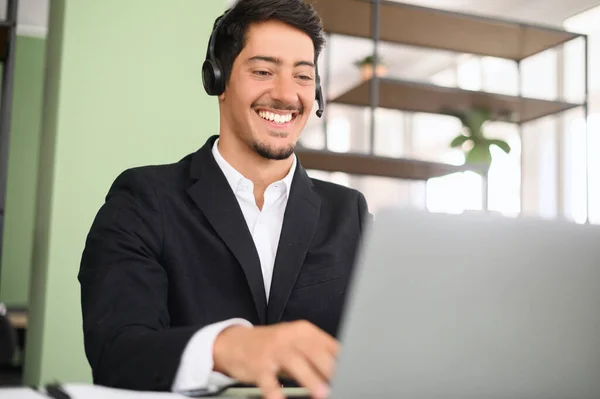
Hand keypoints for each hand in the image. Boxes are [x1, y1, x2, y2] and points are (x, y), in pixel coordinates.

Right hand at [212, 320, 338, 398]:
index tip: (354, 373)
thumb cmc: (272, 346)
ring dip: (310, 379)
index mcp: (303, 331)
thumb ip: (317, 354)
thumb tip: (342, 370)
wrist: (234, 343)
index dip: (342, 359)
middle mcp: (289, 338)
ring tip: (322, 394)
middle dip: (330, 368)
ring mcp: (273, 351)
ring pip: (295, 363)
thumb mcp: (295, 344)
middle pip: (314, 351)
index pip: (328, 344)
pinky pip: (268, 381)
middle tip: (342, 383)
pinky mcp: (258, 365)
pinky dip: (275, 393)